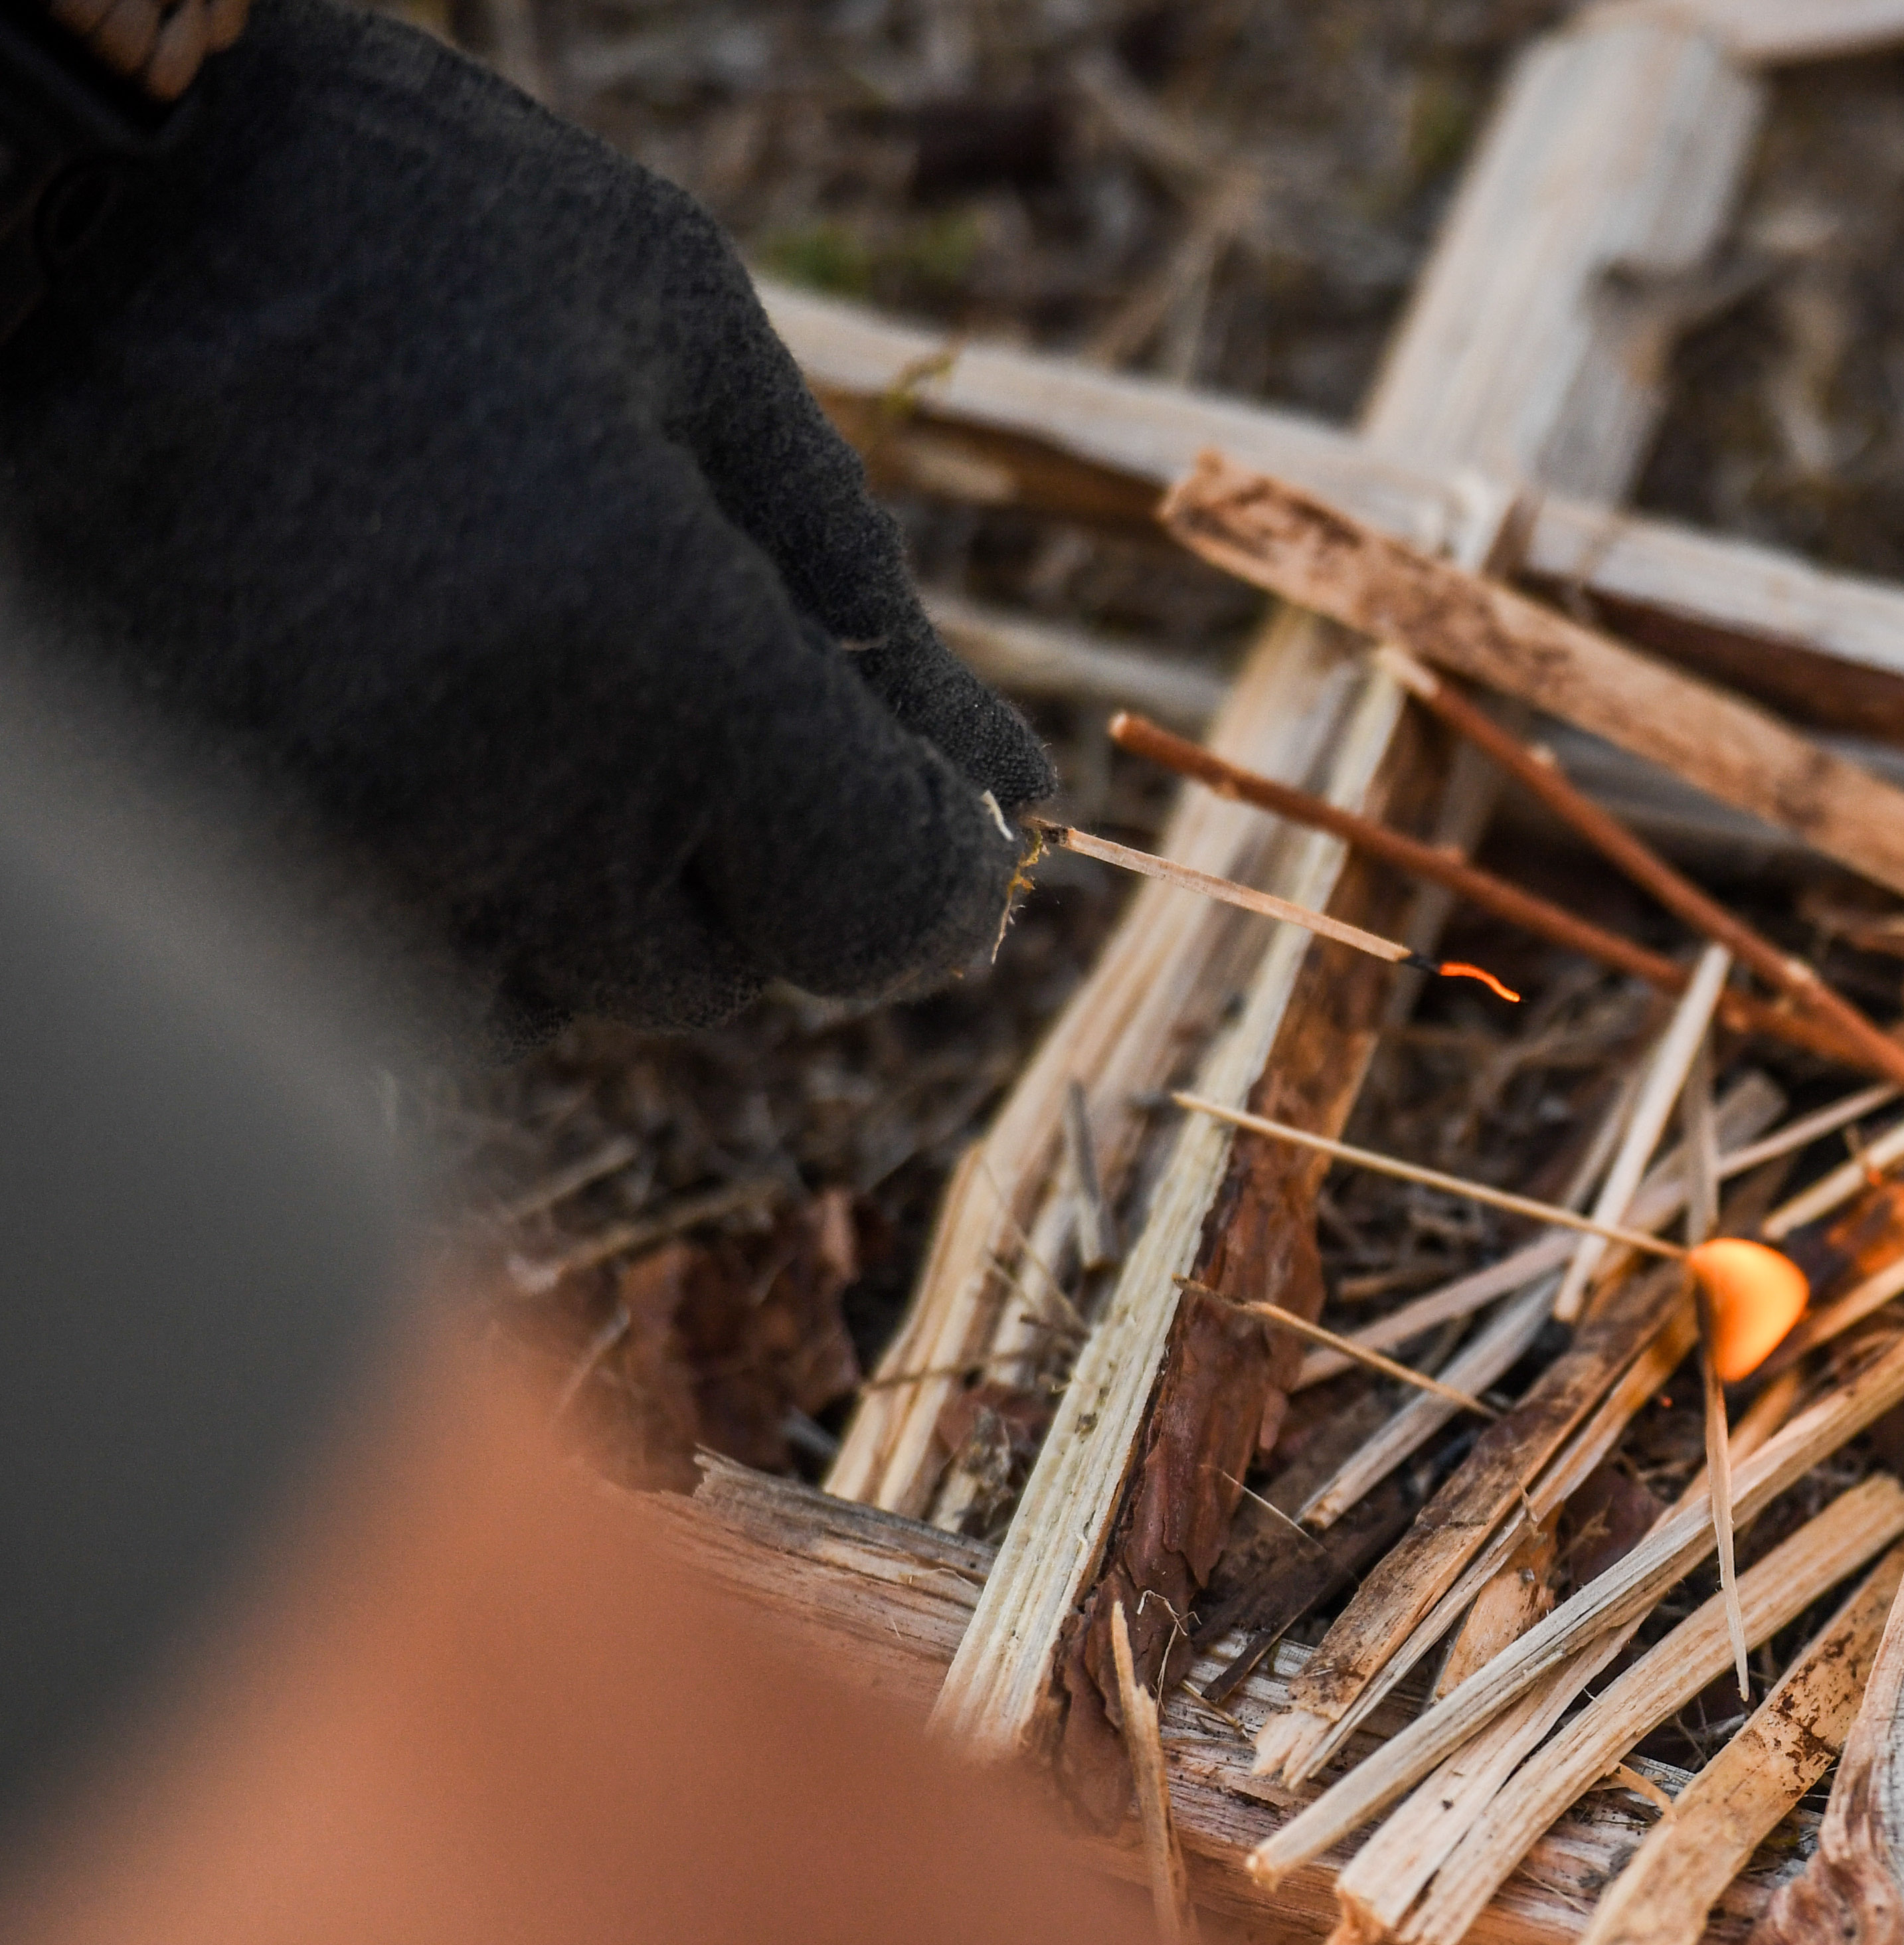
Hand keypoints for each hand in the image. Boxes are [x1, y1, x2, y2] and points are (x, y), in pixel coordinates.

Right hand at [0, 0, 1052, 1042]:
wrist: (39, 201)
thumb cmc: (382, 226)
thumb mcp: (675, 331)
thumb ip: (856, 585)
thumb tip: (1005, 790)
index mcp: (662, 668)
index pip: (892, 919)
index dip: (942, 872)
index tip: (933, 796)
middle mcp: (511, 812)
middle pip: (737, 971)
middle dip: (758, 850)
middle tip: (678, 658)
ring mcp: (354, 860)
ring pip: (574, 982)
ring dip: (600, 869)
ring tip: (522, 658)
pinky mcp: (238, 868)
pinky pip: (417, 953)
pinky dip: (461, 876)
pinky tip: (418, 713)